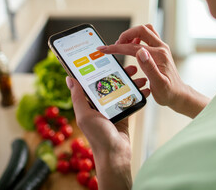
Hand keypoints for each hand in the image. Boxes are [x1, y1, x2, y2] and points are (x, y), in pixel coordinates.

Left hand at [66, 66, 148, 189]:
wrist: (115, 155)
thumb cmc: (98, 136)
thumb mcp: (85, 115)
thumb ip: (78, 97)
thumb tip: (69, 79)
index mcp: (88, 103)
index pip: (94, 82)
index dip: (101, 70)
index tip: (109, 60)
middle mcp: (100, 104)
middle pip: (111, 83)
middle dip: (121, 74)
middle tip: (132, 67)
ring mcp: (113, 109)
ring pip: (122, 90)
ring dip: (132, 83)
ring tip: (142, 77)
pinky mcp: (123, 114)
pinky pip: (130, 100)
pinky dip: (138, 94)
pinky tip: (146, 89)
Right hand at [97, 24, 208, 117]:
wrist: (178, 94)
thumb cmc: (168, 92)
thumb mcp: (158, 84)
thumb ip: (149, 67)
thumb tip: (140, 52)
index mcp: (159, 55)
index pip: (134, 46)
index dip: (117, 47)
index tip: (105, 49)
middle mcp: (161, 48)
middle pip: (141, 30)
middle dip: (125, 35)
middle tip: (115, 46)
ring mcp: (161, 48)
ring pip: (146, 30)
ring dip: (133, 34)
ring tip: (123, 44)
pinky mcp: (160, 50)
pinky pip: (148, 36)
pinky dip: (138, 37)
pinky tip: (132, 47)